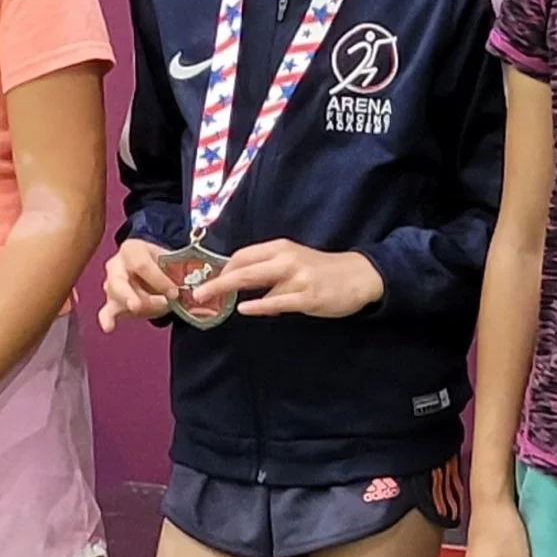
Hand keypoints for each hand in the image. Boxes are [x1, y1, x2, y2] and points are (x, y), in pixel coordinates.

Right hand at [99, 239, 179, 331]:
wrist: (152, 267)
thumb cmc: (161, 263)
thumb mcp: (171, 260)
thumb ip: (176, 270)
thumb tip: (186, 283)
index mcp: (132, 249)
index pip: (141, 265)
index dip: (158, 280)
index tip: (174, 292)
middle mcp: (116, 264)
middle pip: (119, 281)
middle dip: (130, 295)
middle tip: (137, 306)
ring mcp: (111, 283)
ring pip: (117, 297)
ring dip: (138, 307)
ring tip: (160, 307)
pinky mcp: (112, 301)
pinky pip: (106, 311)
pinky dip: (107, 319)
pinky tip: (109, 326)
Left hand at [205, 240, 384, 318]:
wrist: (359, 276)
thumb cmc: (323, 271)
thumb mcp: (295, 263)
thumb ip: (269, 272)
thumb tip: (242, 292)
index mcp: (281, 248)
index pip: (242, 256)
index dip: (222, 269)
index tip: (206, 282)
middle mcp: (286, 258)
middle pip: (243, 267)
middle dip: (216, 281)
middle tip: (197, 294)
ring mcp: (297, 277)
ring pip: (256, 281)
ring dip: (230, 290)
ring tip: (211, 302)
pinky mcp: (307, 296)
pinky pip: (277, 301)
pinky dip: (259, 304)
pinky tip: (245, 308)